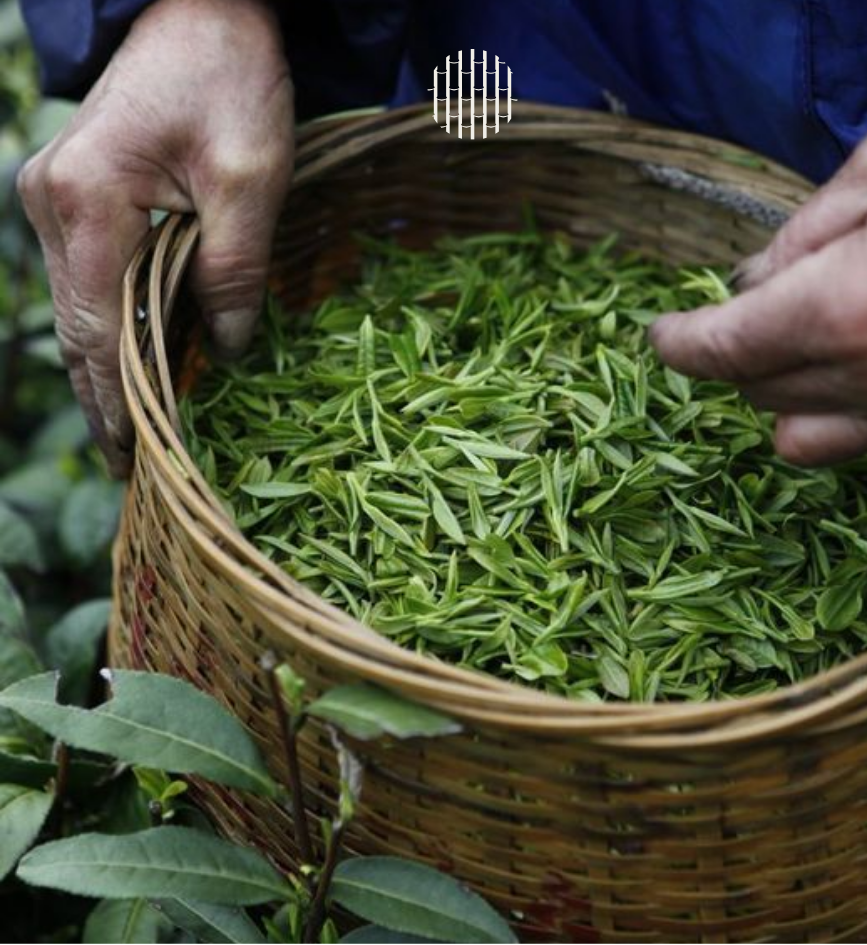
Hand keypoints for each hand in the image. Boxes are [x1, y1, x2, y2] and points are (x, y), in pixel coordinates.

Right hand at [17, 0, 294, 474]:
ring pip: (82, 308)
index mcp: (89, 201)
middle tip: (132, 466)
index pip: (97, 330)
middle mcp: (54, 204)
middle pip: (79, 328)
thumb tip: (223, 348)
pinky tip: (139, 365)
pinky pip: (94, 280)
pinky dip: (116, 327)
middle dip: (106, 399)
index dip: (116, 402)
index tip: (132, 459)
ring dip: (110, 369)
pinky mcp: (79, 195)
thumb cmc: (230, 80)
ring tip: (137, 433)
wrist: (201, 9)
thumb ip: (234, 269)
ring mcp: (58, 199)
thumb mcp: (249, 179)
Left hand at [649, 108, 866, 465]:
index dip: (679, 344)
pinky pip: (865, 443)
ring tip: (793, 346)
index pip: (722, 350)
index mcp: (845, 306)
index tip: (663, 333)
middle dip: (729, 355)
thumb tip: (750, 279)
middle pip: (754, 391)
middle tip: (743, 311)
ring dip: (777, 394)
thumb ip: (803, 233)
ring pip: (800, 436)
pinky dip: (838, 415)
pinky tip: (853, 369)